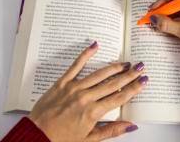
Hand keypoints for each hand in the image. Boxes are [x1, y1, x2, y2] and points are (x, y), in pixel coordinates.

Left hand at [28, 41, 146, 141]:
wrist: (36, 136)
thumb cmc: (61, 140)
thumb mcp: (89, 139)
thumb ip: (111, 130)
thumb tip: (130, 126)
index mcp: (93, 112)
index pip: (119, 97)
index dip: (133, 88)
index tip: (143, 81)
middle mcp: (85, 97)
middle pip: (112, 83)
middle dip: (128, 75)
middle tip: (140, 66)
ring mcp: (73, 88)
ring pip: (98, 74)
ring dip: (113, 67)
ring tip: (125, 62)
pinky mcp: (62, 82)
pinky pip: (75, 66)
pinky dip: (85, 55)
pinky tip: (94, 46)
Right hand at [148, 0, 179, 72]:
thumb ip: (168, 25)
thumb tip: (153, 19)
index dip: (162, 0)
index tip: (153, 10)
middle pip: (175, 1)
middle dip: (163, 9)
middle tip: (152, 19)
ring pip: (177, 11)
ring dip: (167, 17)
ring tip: (156, 26)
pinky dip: (172, 23)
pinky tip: (165, 29)